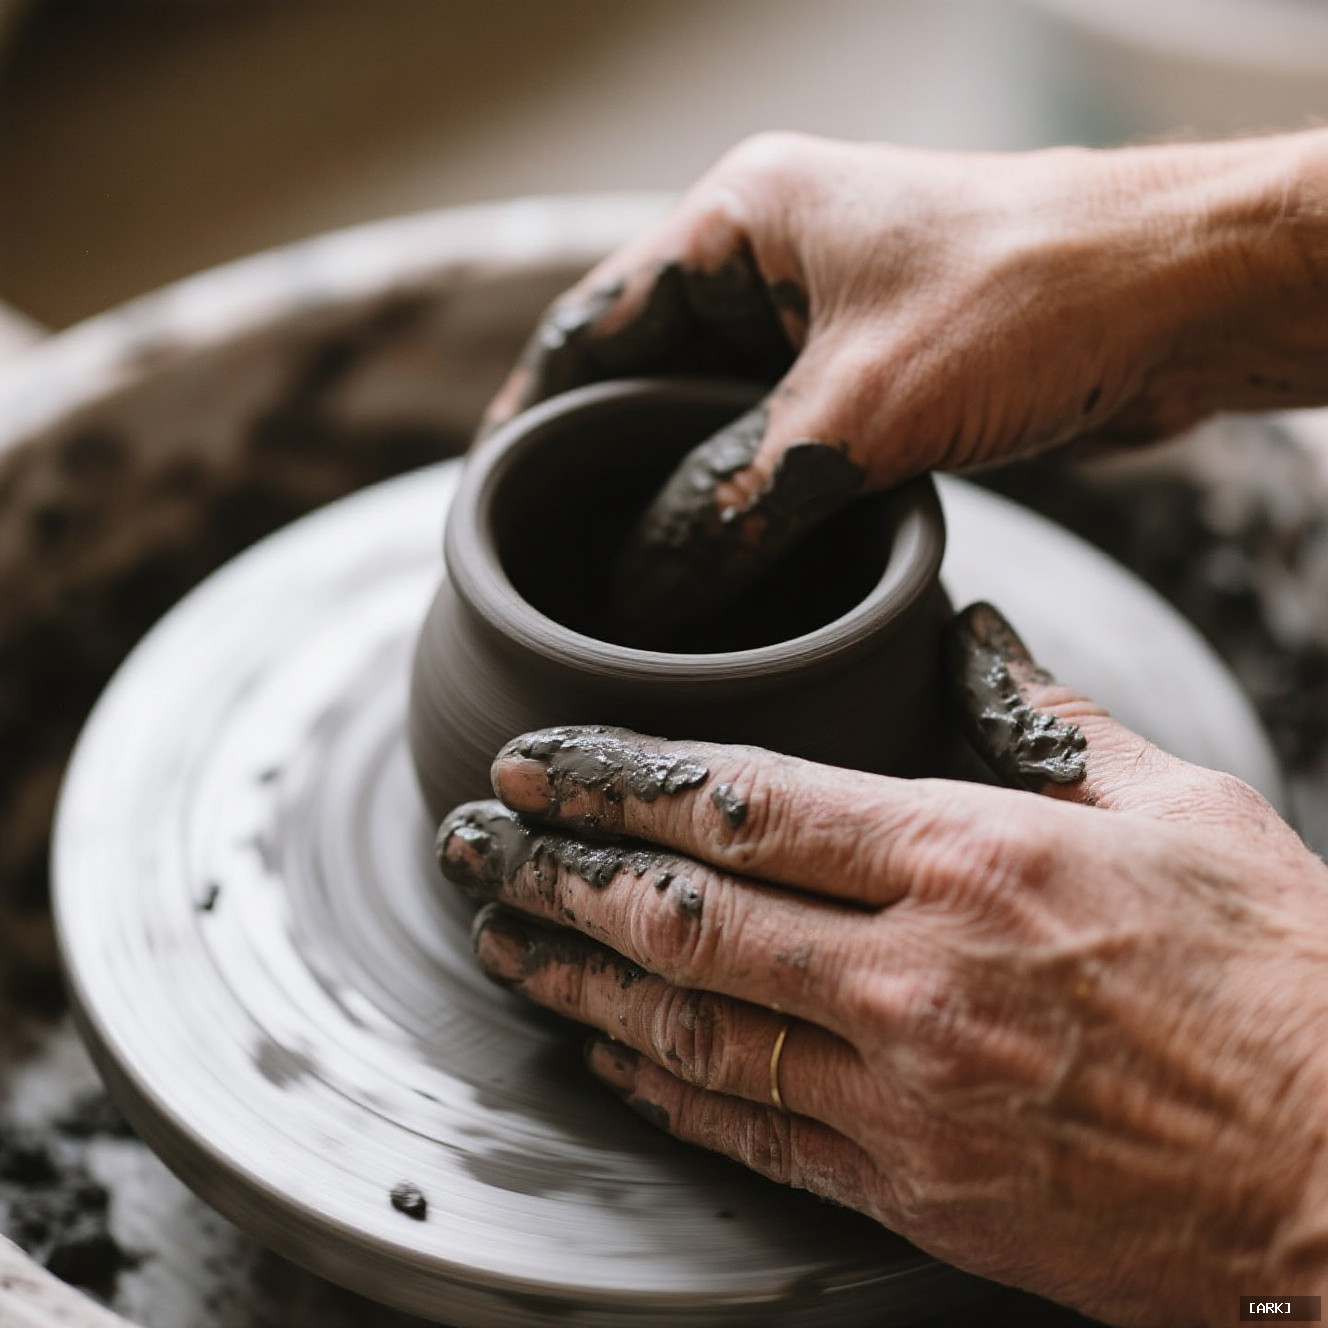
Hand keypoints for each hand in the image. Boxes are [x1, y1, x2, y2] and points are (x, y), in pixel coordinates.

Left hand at [437, 603, 1327, 1326]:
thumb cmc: (1279, 977)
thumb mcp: (1180, 809)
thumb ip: (1048, 722)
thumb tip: (974, 645)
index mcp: (974, 860)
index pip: (744, 803)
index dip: (616, 780)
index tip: (535, 762)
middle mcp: (917, 977)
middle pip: (684, 916)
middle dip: (558, 872)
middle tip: (474, 842)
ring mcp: (905, 1097)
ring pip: (691, 1029)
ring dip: (577, 981)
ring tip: (498, 940)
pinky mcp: (914, 1192)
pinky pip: (750, 1132)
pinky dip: (660, 1087)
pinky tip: (602, 1055)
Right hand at [483, 130, 1327, 645]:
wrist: (1183, 295)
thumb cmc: (1029, 299)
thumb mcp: (851, 417)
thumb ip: (729, 504)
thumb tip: (641, 595)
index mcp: (739, 223)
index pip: (588, 328)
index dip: (529, 417)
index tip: (492, 502)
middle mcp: (773, 261)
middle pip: (643, 379)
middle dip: (603, 470)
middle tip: (559, 564)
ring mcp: (827, 315)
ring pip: (716, 419)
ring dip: (681, 493)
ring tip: (630, 581)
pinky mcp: (880, 367)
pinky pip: (784, 442)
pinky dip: (753, 500)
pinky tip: (731, 564)